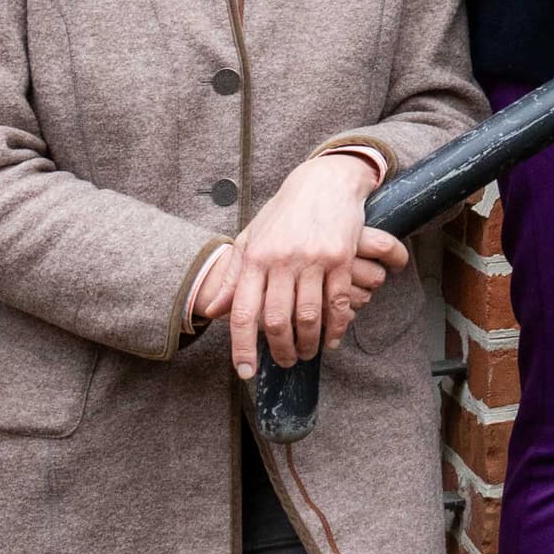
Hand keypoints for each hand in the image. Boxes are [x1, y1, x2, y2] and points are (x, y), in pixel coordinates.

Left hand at [198, 153, 405, 380]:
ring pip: (308, 316)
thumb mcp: (252, 238)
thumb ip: (233, 275)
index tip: (246, 372)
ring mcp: (313, 259)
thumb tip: (213, 311)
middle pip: (276, 320)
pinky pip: (338, 302)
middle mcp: (281, 260)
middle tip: (284, 362)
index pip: (244, 312)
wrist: (325, 181)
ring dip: (308, 343)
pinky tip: (332, 338)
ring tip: (307, 354)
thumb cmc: (285, 213)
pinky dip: (336, 327)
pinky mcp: (341, 257)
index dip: (242, 347)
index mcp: (255, 257)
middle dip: (280, 350)